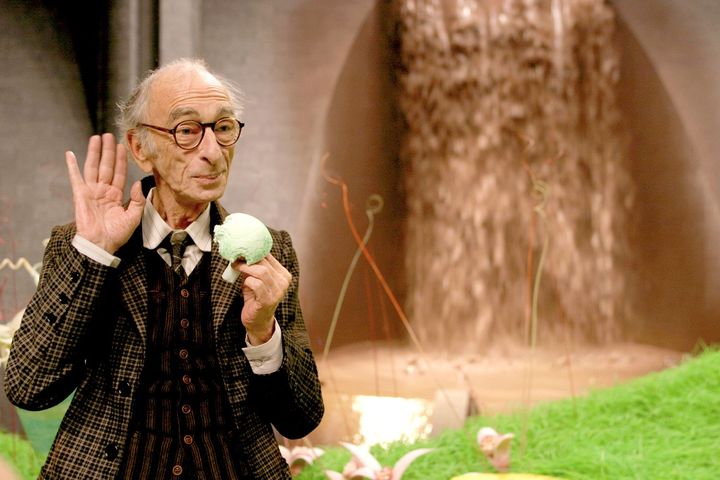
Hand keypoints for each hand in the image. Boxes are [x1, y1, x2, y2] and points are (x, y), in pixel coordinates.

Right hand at [65, 133, 144, 253]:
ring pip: (93, 167)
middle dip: (108, 151)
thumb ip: (138, 200)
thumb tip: (138, 184)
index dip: (121, 160)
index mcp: (116, 195)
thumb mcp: (133, 217)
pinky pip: (76, 178)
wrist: (101, 244)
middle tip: (109, 135)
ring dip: (94, 152)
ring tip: (96, 138)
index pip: (120, 173)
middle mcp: (104, 190)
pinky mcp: (80, 195)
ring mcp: (91, 191)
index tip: (122, 146)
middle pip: (106, 166)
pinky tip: (70, 154)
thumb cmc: (117, 234)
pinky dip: (72, 166)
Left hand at [235, 254, 291, 344]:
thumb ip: (254, 268)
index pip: (269, 257)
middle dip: (248, 259)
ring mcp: (277, 292)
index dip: (255, 251)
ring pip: (261, 271)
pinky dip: (247, 281)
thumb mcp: (257, 280)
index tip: (243, 250)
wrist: (258, 321)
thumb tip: (243, 253)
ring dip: (246, 268)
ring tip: (237, 267)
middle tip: (236, 258)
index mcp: (284, 275)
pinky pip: (256, 284)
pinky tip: (244, 283)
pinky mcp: (268, 300)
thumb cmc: (257, 299)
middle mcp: (283, 282)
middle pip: (264, 263)